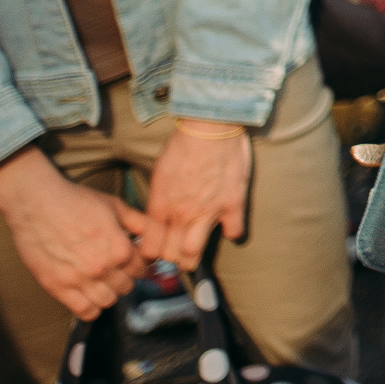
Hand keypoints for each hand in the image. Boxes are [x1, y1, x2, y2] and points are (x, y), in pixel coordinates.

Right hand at [0, 148, 149, 320]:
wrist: (36, 203)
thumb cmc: (75, 201)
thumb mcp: (115, 205)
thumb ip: (140, 223)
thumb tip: (158, 236)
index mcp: (120, 247)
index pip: (142, 269)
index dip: (139, 263)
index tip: (132, 260)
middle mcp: (102, 267)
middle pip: (127, 286)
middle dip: (124, 277)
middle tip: (114, 268)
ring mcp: (79, 280)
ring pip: (108, 301)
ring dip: (108, 292)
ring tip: (101, 280)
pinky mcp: (58, 288)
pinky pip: (85, 311)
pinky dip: (90, 307)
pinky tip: (87, 295)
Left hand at [143, 122, 253, 270]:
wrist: (211, 125)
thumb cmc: (182, 144)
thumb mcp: (159, 172)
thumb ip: (158, 199)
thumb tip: (158, 217)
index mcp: (161, 206)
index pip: (150, 249)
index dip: (152, 254)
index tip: (157, 250)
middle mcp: (182, 215)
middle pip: (172, 256)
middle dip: (172, 258)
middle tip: (176, 251)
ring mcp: (208, 212)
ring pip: (195, 254)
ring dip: (194, 257)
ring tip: (195, 251)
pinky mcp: (232, 205)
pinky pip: (234, 233)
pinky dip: (232, 232)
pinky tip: (229, 226)